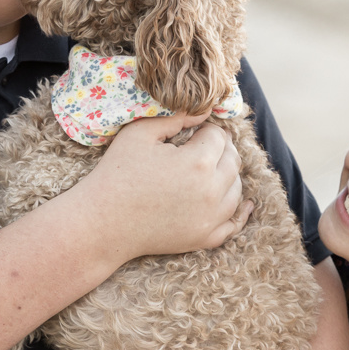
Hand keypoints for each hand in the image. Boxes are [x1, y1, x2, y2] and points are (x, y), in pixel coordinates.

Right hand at [80, 113, 252, 261]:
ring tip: (207, 168)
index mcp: (198, 161)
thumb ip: (176, 118)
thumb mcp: (140, 133)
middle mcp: (212, 191)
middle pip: (232, 160)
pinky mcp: (204, 238)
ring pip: (236, 188)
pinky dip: (241, 212)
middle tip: (201, 145)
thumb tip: (204, 111)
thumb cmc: (117, 173)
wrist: (102, 223)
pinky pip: (234, 224)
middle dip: (219, 148)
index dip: (204, 129)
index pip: (218, 135)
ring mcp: (211, 218)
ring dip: (227, 174)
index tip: (190, 131)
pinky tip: (246, 204)